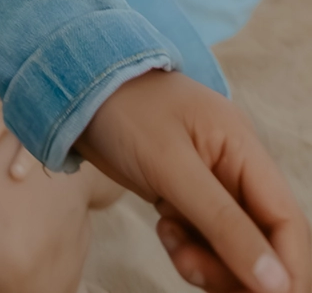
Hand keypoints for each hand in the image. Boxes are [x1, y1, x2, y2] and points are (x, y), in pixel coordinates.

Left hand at [77, 69, 308, 292]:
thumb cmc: (124, 112)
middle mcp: (237, 168)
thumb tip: (277, 283)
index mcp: (245, 149)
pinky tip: (165, 230)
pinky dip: (191, 251)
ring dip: (209, 264)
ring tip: (170, 240)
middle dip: (236, 270)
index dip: (287, 269)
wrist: (74, 90)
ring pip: (235, 249)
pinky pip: (207, 242)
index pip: (287, 222)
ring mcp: (214, 184)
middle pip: (264, 243)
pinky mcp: (189, 196)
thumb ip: (223, 224)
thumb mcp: (172, 167)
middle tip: (190, 268)